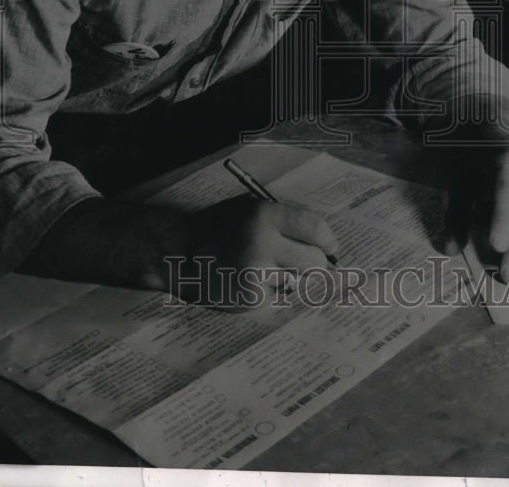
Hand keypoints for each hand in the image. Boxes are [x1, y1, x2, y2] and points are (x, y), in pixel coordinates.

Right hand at [181, 196, 337, 305]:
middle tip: (308, 261)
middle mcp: (263, 245)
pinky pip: (278, 296)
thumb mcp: (248, 209)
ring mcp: (257, 276)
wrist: (177, 254)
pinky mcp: (252, 300)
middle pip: (316, 261)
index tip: (330, 245)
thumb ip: (282, 220)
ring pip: (299, 281)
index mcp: (263, 215)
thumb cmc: (216, 228)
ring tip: (265, 268)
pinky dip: (271, 291)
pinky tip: (249, 282)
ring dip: (291, 276)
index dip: (328, 238)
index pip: (314, 227)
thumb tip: (322, 239)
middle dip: (316, 262)